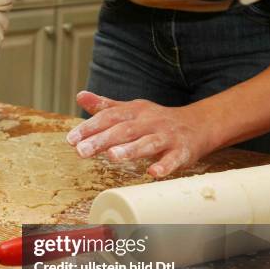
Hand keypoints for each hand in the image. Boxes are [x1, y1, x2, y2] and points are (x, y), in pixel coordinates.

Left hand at [67, 91, 214, 177]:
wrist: (199, 124)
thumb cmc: (156, 120)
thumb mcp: (131, 110)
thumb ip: (105, 106)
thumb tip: (80, 95)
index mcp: (134, 112)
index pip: (108, 118)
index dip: (89, 128)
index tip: (71, 140)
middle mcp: (149, 122)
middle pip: (124, 130)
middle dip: (102, 140)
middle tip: (81, 152)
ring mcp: (166, 136)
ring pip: (148, 143)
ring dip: (131, 150)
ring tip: (112, 157)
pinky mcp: (182, 151)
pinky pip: (174, 159)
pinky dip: (165, 166)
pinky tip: (153, 173)